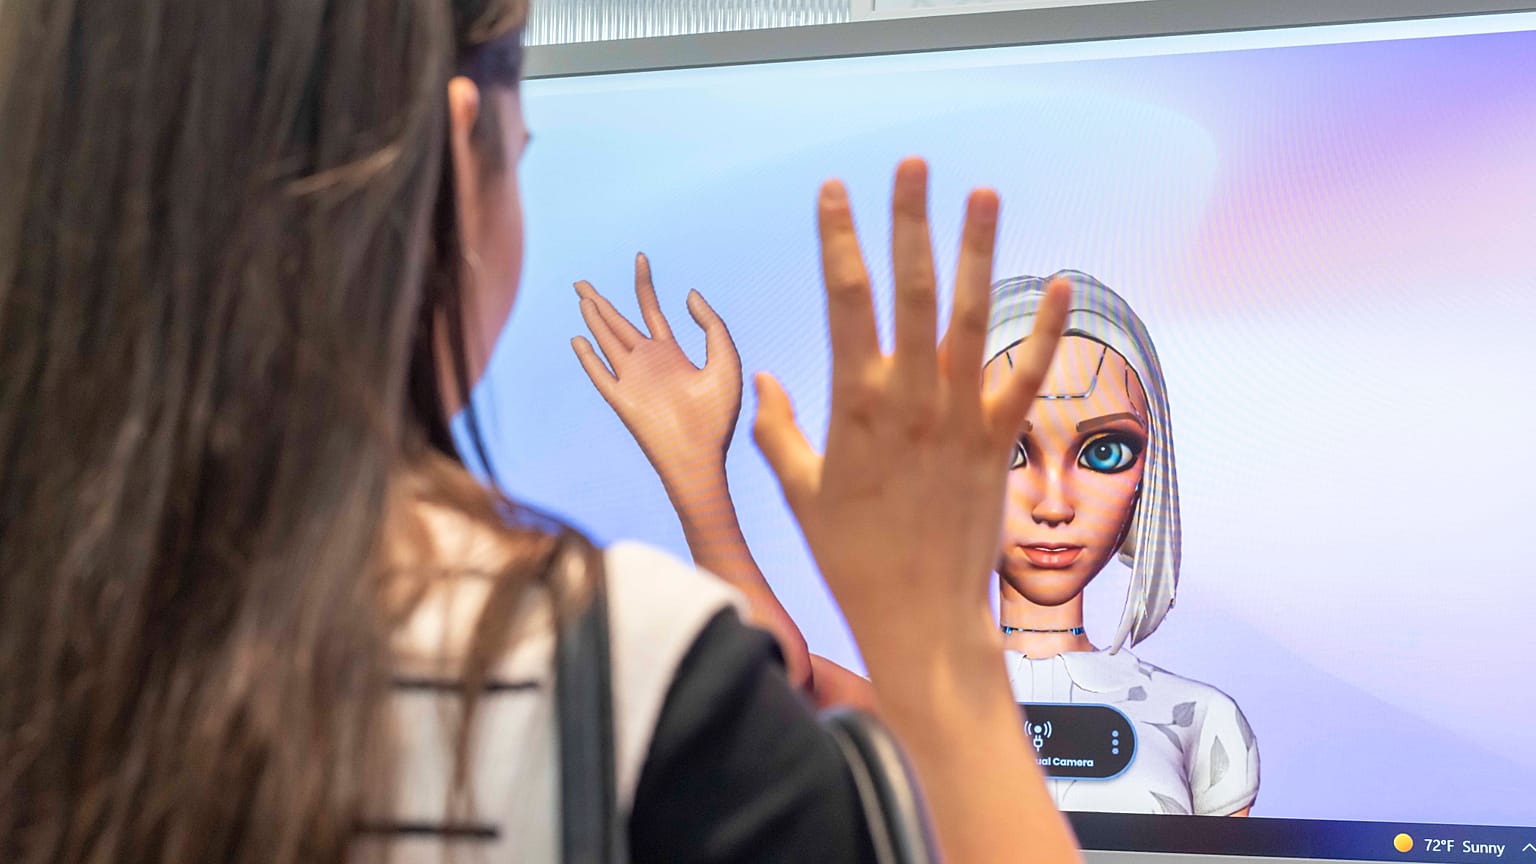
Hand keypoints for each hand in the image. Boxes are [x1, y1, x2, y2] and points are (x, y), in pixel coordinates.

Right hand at [572, 254, 742, 484]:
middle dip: (601, 302)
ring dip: (594, 319)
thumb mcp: (725, 360)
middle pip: (619, 324)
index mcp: (672, 355)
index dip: (644, 284)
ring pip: (607, 341)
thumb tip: (689, 293)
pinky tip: (577, 340)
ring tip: (581, 296)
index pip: (652, 311)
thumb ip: (712, 325)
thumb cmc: (718, 416)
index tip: (640, 257)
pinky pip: (600, 374)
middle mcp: (648, 364)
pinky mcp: (621, 400)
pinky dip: (588, 357)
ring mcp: (632, 380)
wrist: (702, 456)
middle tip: (581, 281)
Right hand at [752, 159, 1068, 640]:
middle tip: (914, 165)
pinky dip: (1046, 328)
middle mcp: (909, 399)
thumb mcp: (798, 493)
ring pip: (972, 316)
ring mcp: (959, 416)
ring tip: (984, 194)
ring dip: (978, 251)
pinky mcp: (998, 441)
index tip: (835, 190)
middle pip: (911, 289)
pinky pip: (1026, 374)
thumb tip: (763, 379)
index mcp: (853, 404)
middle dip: (910, 221)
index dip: (839, 239)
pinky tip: (1060, 282)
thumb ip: (777, 430)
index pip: (843, 300)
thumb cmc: (851, 558)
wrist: (918, 615)